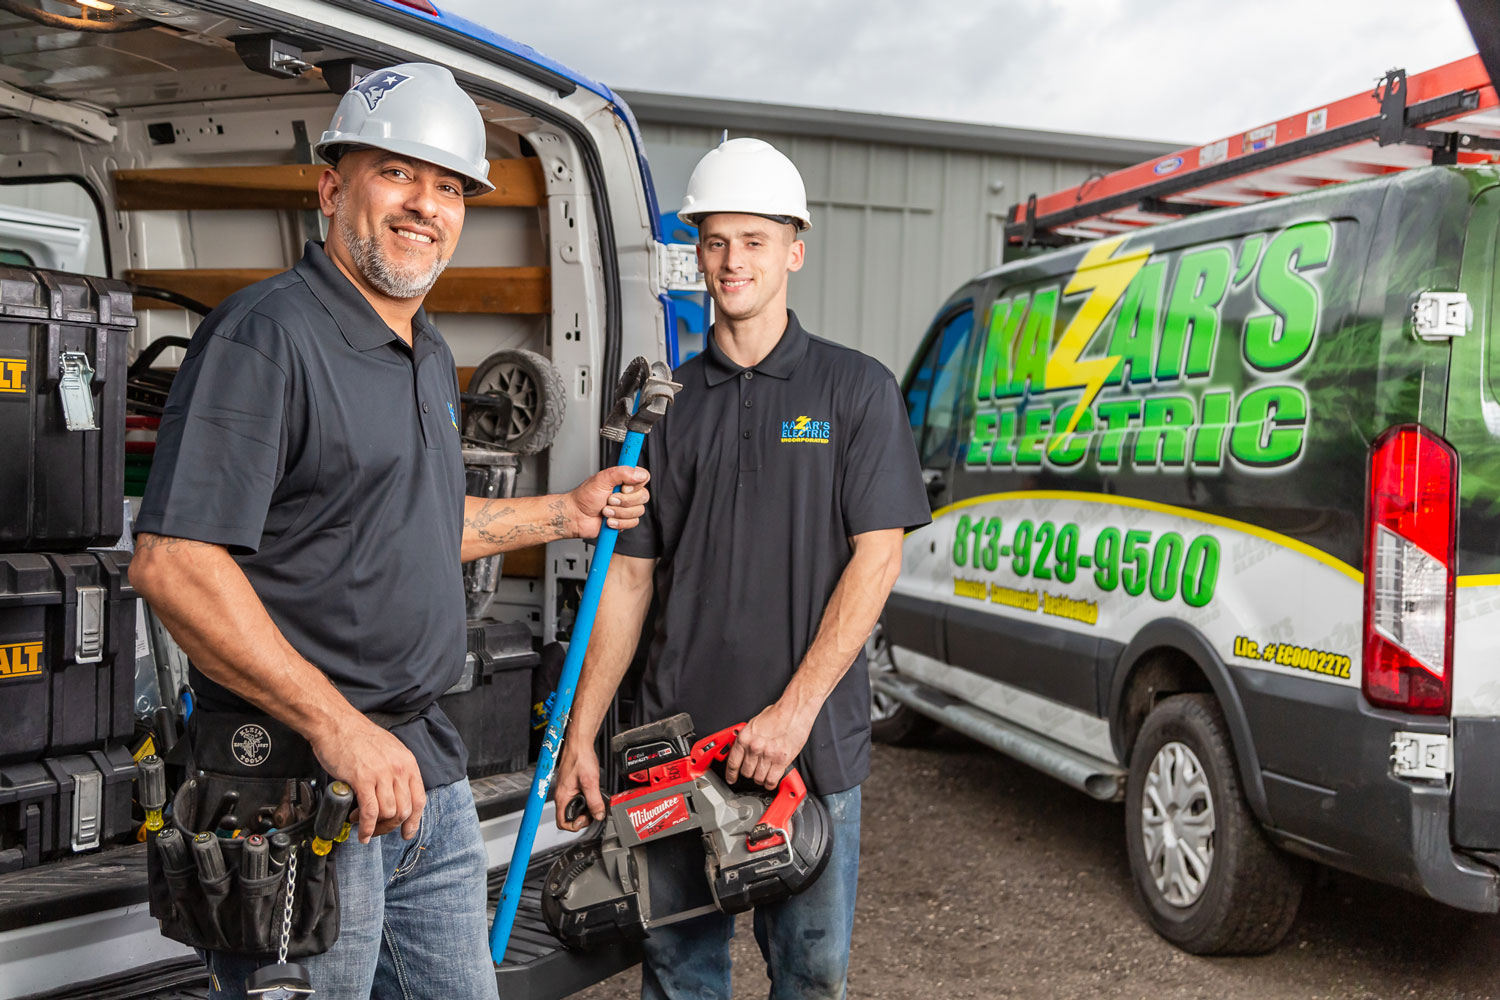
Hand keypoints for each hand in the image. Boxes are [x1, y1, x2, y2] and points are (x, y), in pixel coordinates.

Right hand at [311, 714, 426, 841]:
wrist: (336, 724)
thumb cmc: (357, 736)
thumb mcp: (388, 750)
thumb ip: (395, 770)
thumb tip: (394, 794)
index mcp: (407, 762)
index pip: (419, 799)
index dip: (414, 821)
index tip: (407, 832)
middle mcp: (398, 769)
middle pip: (404, 810)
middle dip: (391, 826)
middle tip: (378, 829)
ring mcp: (382, 774)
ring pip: (388, 813)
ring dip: (376, 826)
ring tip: (363, 823)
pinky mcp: (363, 779)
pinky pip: (370, 812)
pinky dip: (367, 827)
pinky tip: (361, 831)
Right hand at [554, 741, 605, 831]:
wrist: (579, 744)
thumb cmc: (580, 758)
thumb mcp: (590, 782)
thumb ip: (595, 801)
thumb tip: (598, 815)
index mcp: (562, 797)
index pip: (562, 823)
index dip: (575, 826)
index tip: (586, 820)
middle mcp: (562, 795)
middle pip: (570, 817)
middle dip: (582, 817)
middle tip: (593, 811)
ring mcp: (566, 790)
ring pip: (574, 808)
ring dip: (585, 808)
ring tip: (594, 801)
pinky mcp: (572, 785)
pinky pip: (577, 799)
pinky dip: (586, 799)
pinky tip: (593, 793)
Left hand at [568, 467, 650, 537]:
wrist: (576, 516)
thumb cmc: (584, 497)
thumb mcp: (601, 479)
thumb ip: (621, 473)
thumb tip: (639, 474)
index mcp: (624, 479)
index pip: (644, 477)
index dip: (636, 484)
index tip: (623, 487)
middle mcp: (628, 492)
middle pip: (644, 496)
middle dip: (624, 501)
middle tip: (609, 499)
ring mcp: (627, 506)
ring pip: (638, 511)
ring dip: (619, 512)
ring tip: (605, 511)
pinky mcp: (625, 520)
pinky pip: (633, 522)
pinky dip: (619, 522)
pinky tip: (608, 520)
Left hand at [724, 702, 815, 789]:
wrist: (794, 710)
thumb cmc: (777, 714)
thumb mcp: (754, 724)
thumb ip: (747, 739)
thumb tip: (743, 750)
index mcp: (745, 738)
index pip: (733, 762)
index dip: (730, 774)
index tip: (731, 778)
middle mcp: (755, 747)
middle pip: (746, 772)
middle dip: (749, 774)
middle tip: (754, 771)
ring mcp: (768, 755)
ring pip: (758, 778)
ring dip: (761, 779)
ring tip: (764, 774)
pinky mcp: (781, 760)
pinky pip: (772, 780)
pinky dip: (770, 783)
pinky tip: (771, 780)